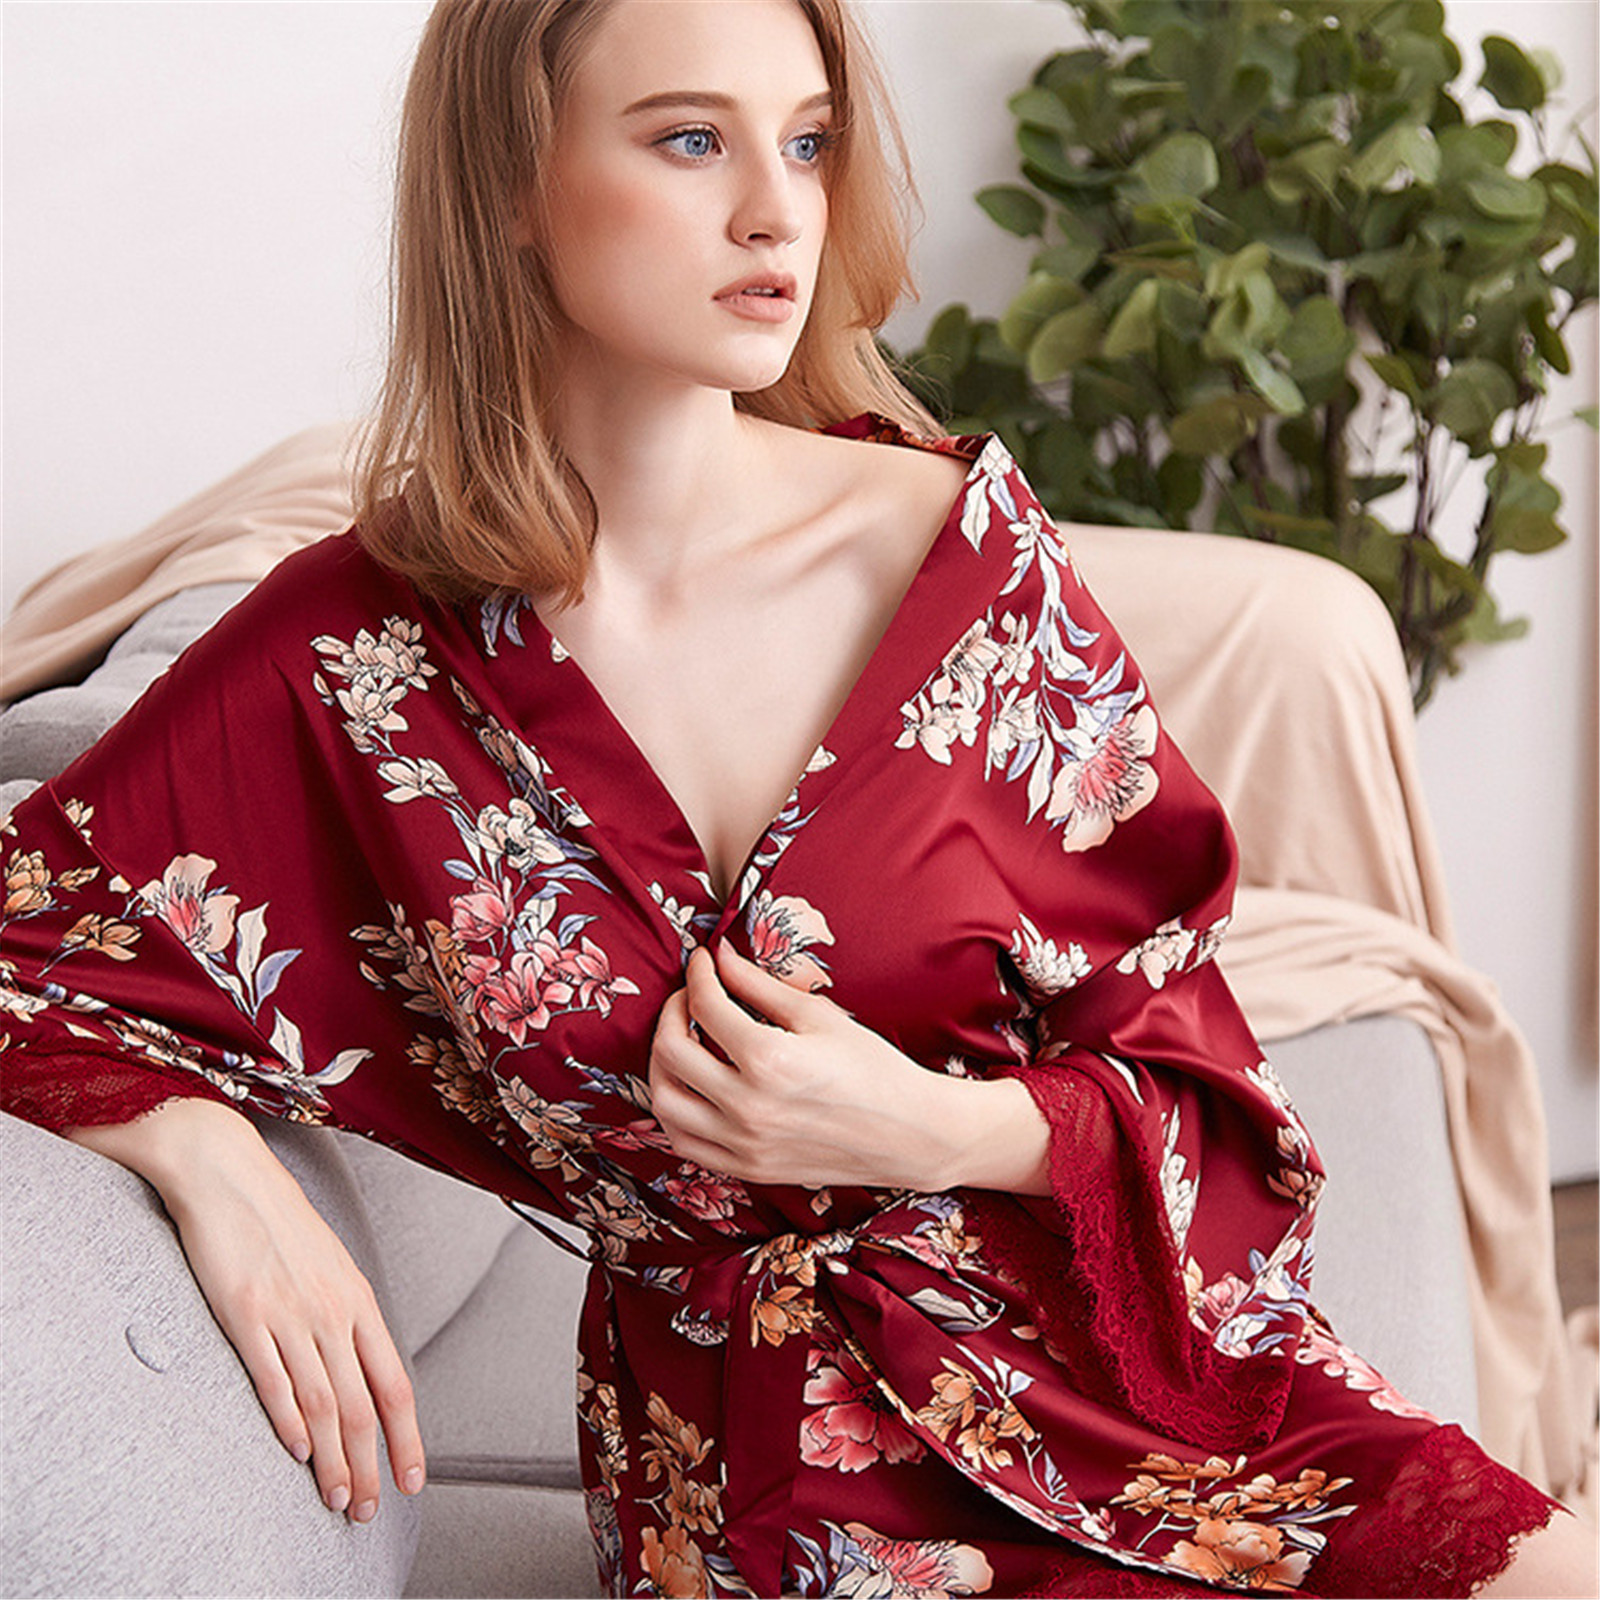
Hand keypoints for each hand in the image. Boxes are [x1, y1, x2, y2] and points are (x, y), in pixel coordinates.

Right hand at [72, 1101, 424, 1521]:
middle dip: (369, 1465)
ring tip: (336, 1500)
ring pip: (323, 1401)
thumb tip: (362, 1371)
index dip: (407, 1437)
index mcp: (359, 1301)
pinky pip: (273, 1376)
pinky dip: (288, 1419)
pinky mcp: (245, 1312)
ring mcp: (290, 1312)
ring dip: (333, 1459)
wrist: (231, 1175)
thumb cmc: (280, 1225)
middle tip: (367, 1512)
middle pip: (362, 1404)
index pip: (396, 1382)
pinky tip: (298, 1452)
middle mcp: (333, 1311)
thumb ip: (346, 1320)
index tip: (412, 1481)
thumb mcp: (330, 1269)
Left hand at [648, 943, 1049, 1193]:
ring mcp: (743, 1144)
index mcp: (770, 1059)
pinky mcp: (746, 1169)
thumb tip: (720, 956)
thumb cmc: (873, 1068)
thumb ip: (760, 985)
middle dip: (671, 1011)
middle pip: (670, 1050)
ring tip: (681, 1040)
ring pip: (664, 1101)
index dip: (698, 973)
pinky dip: (674, 1110)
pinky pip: (682, 1142)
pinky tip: (691, 1086)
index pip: (705, 1004)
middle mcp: (748, 1106)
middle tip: (689, 997)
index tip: (705, 959)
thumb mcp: (819, 1015)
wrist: (909, 1135)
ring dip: (662, 1063)